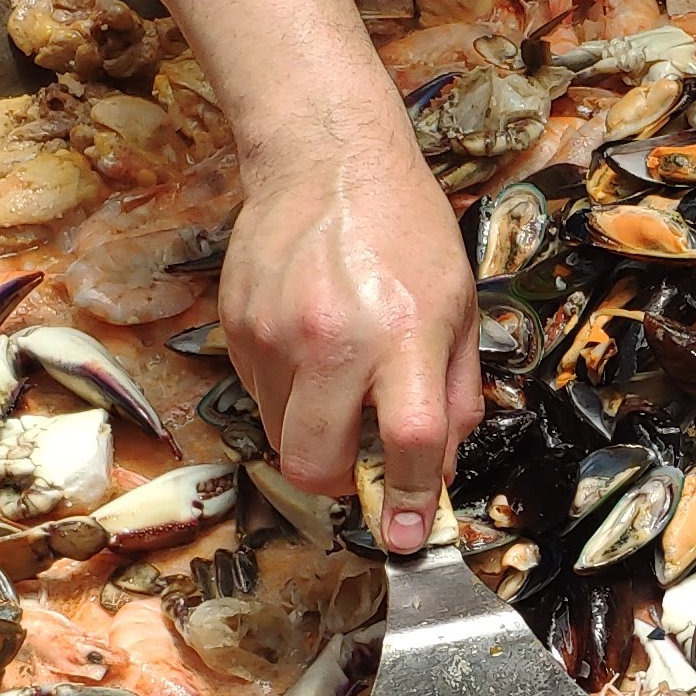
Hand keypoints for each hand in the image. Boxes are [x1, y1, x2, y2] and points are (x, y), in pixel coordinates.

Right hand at [115, 0, 481, 553]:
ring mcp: (275, 334)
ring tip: (337, 382)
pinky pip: (259, 395)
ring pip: (281, 435)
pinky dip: (287, 394)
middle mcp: (334, 339)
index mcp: (403, 335)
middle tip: (357, 467)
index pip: (407, 444)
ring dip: (312, 433)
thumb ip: (454, 394)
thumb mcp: (458, 307)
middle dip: (337, 485)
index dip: (409, 503)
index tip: (407, 537)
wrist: (326, 158)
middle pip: (315, 464)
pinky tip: (309, 347)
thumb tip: (438, 470)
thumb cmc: (404, 230)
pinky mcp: (237, 326)